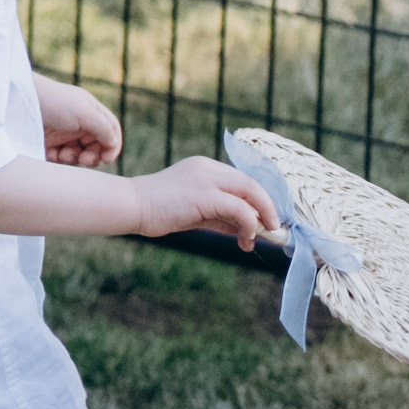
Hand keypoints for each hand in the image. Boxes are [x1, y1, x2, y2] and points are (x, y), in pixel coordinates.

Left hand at [36, 78, 125, 171]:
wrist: (18, 101)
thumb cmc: (53, 102)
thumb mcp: (83, 111)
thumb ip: (104, 127)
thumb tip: (113, 144)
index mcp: (91, 112)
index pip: (111, 131)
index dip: (112, 146)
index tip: (106, 158)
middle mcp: (79, 123)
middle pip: (96, 147)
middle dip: (93, 156)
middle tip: (84, 160)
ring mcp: (64, 134)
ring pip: (80, 156)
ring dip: (76, 159)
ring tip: (65, 155)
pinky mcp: (49, 144)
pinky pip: (61, 159)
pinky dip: (60, 160)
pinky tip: (53, 154)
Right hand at [113, 156, 283, 251]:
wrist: (133, 207)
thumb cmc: (161, 211)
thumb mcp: (199, 212)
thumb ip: (224, 217)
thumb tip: (251, 230)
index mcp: (207, 168)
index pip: (244, 181)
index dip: (261, 201)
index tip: (268, 222)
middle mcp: (209, 168)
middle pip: (253, 183)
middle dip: (269, 208)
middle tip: (275, 230)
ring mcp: (206, 178)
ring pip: (251, 191)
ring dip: (264, 216)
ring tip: (264, 237)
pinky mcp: (204, 194)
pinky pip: (239, 208)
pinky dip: (249, 225)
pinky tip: (245, 240)